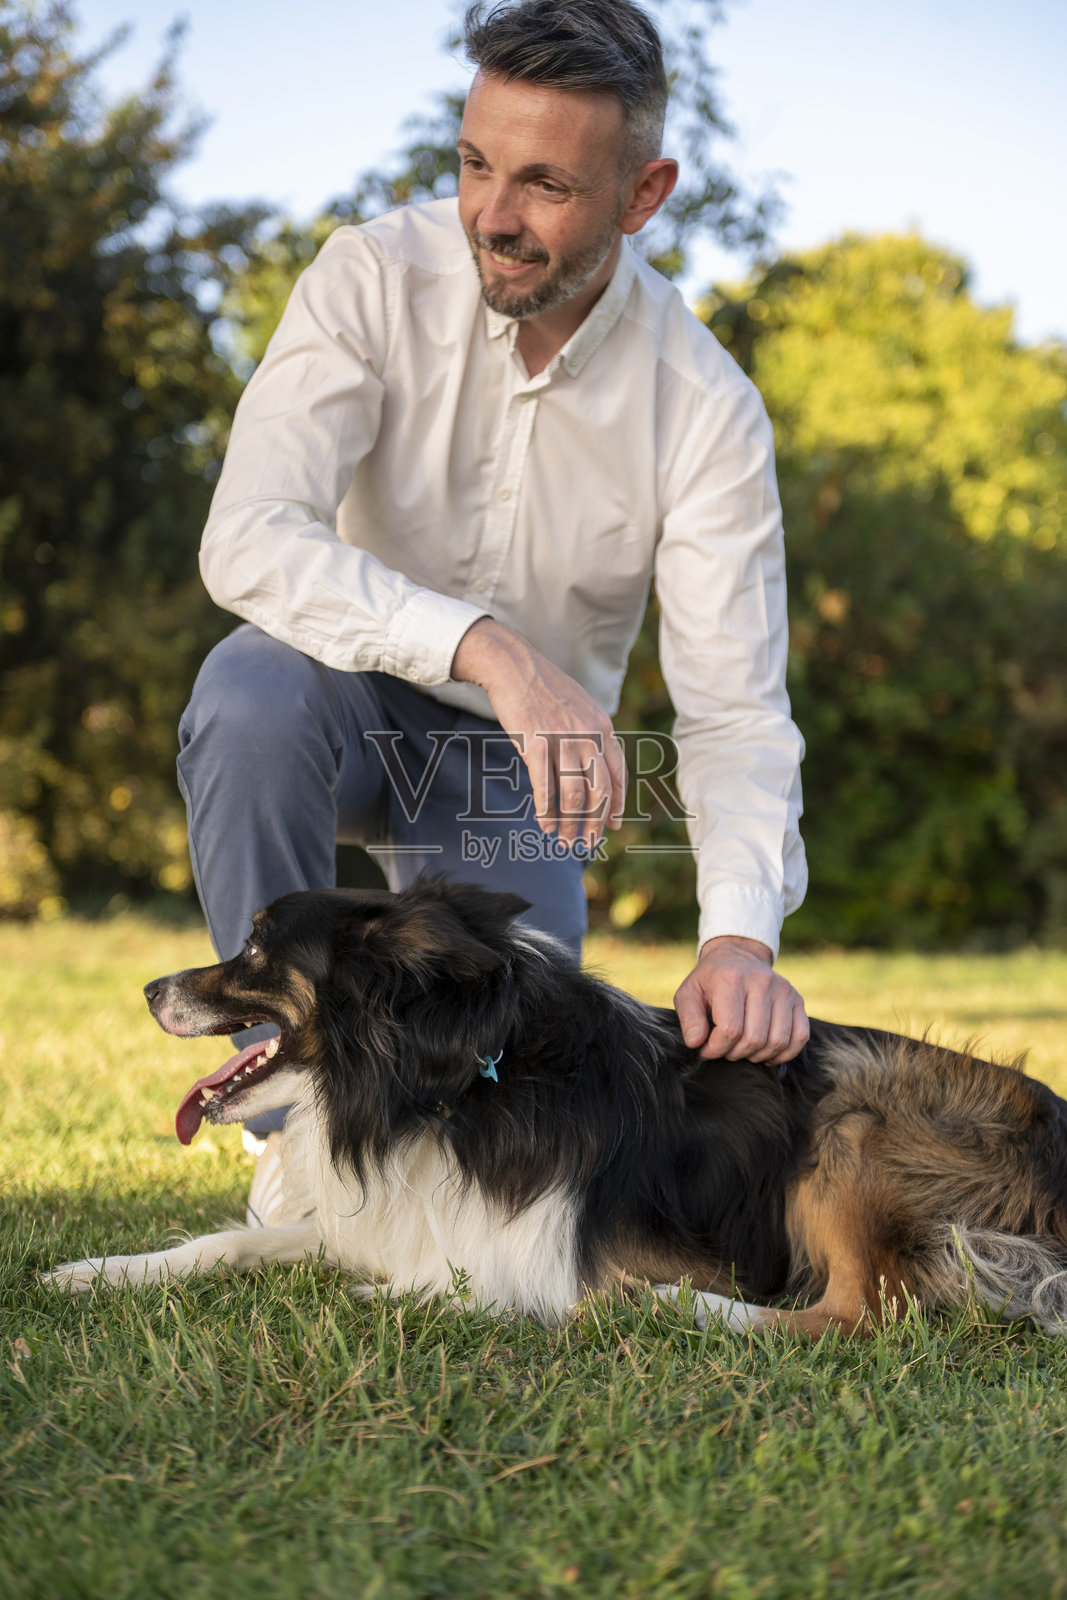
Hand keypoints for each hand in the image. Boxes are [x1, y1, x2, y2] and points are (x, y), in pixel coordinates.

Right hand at [451, 618, 625, 848]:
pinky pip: (546, 787)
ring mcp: (563, 740)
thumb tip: (592, 768)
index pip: (618, 775)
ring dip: (571, 824)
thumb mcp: (579, 708)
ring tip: (565, 842)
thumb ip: (590, 736)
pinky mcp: (536, 744)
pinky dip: (547, 812)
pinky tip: (546, 826)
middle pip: (599, 791)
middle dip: (594, 824)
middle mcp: (588, 735)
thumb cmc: (543, 689)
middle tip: (588, 845)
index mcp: (602, 727)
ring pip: (574, 795)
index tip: (613, 826)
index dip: (617, 805)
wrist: (514, 666)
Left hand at [674, 935, 809, 1064]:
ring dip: (758, 1056)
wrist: (738, 956)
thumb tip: (696, 1042)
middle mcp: (761, 981)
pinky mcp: (797, 999)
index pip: (730, 1029)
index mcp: (731, 979)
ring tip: (742, 1050)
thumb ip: (689, 1018)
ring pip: (778, 1041)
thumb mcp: (688, 993)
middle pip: (754, 1038)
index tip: (707, 1049)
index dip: (717, 1048)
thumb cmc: (710, 980)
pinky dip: (784, 1053)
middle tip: (725, 1050)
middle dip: (735, 1054)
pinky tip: (766, 1052)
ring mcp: (783, 990)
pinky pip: (800, 1036)